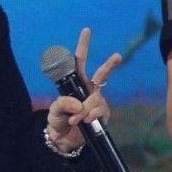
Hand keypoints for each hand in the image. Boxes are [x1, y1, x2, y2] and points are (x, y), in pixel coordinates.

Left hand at [46, 27, 120, 152]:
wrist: (62, 140)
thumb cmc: (57, 121)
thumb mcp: (54, 110)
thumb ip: (63, 104)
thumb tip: (79, 104)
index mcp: (75, 84)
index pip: (78, 62)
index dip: (82, 47)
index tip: (86, 30)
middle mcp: (88, 91)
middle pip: (101, 74)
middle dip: (109, 64)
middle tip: (117, 55)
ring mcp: (96, 102)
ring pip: (95, 99)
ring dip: (84, 109)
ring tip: (75, 119)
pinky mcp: (102, 115)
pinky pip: (99, 112)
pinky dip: (90, 116)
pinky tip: (84, 122)